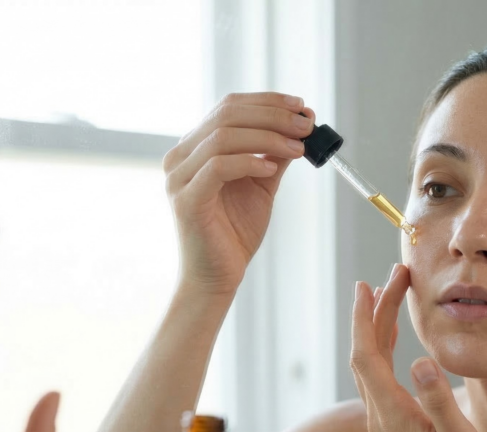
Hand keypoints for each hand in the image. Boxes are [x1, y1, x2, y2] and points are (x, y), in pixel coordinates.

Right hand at [162, 92, 314, 296]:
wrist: (218, 276)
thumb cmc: (235, 232)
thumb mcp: (262, 184)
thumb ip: (274, 154)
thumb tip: (301, 126)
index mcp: (196, 147)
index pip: (229, 107)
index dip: (267, 102)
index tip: (302, 106)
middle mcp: (181, 156)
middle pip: (227, 115)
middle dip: (273, 116)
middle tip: (307, 125)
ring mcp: (179, 176)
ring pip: (223, 136)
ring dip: (267, 137)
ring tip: (298, 148)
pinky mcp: (186, 199)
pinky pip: (218, 166)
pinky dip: (250, 162)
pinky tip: (271, 169)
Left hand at [349, 265, 486, 431]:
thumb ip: (440, 403)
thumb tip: (422, 360)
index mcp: (393, 416)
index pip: (367, 355)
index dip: (365, 318)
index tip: (368, 284)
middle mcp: (380, 418)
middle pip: (365, 353)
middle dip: (374, 312)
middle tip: (394, 275)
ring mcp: (384, 424)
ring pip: (370, 365)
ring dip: (378, 328)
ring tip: (391, 295)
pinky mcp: (392, 428)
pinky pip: (379, 377)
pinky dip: (384, 349)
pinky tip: (396, 339)